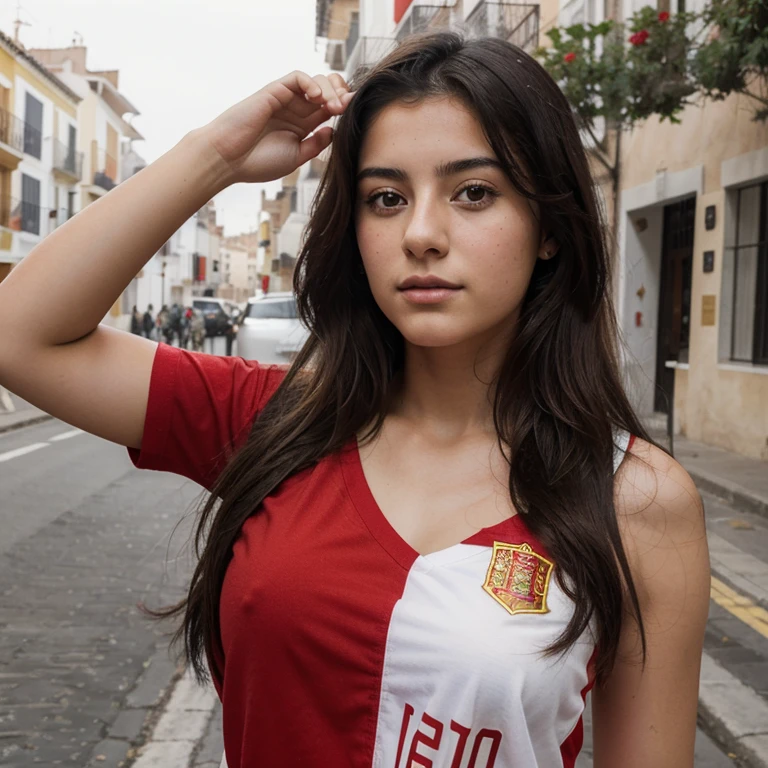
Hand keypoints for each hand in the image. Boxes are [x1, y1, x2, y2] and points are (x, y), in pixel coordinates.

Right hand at [201, 71, 353, 184]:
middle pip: (327, 91)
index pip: (329, 109)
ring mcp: (285, 100)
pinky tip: (317, 97)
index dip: (344, 106)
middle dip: (341, 94)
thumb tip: (333, 130)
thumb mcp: (296, 157)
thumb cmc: (257, 162)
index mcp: (302, 126)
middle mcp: (295, 110)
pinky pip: (297, 78)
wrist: (229, 160)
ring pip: (315, 82)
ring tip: (333, 106)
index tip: (355, 112)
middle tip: (346, 106)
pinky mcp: (274, 92)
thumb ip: (315, 144)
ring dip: (330, 90)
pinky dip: (310, 83)